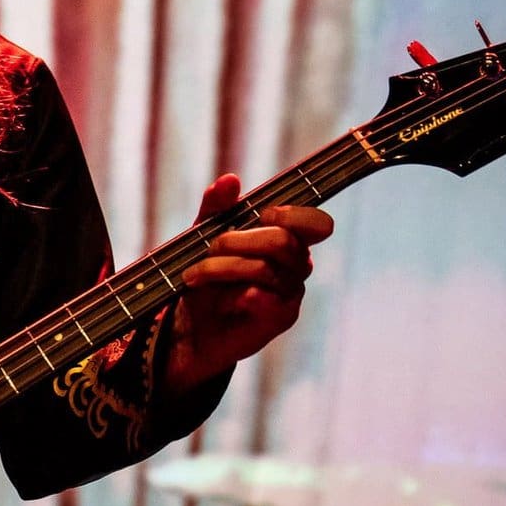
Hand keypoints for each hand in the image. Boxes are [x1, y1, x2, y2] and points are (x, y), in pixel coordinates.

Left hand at [164, 173, 334, 390]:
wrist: (191, 325)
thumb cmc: (206, 276)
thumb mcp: (204, 235)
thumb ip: (217, 208)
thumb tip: (230, 180)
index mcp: (288, 238)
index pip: (314, 223)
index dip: (291, 215)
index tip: (261, 214)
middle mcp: (297, 265)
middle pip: (281, 242)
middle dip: (237, 241)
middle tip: (209, 248)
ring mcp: (291, 293)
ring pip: (265, 269)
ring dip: (222, 268)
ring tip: (194, 275)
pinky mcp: (280, 318)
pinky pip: (266, 299)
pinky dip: (236, 294)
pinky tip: (221, 297)